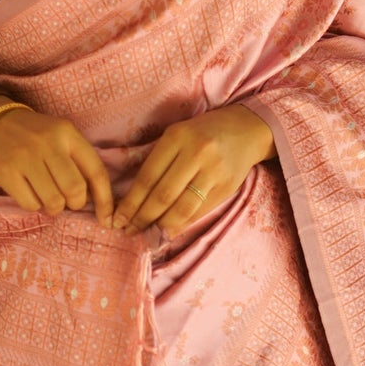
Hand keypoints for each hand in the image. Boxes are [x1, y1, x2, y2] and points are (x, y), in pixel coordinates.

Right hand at [0, 100, 115, 222]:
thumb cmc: (34, 136)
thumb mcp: (60, 137)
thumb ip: (78, 161)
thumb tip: (96, 201)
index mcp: (67, 133)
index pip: (96, 171)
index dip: (105, 200)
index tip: (106, 219)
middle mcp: (47, 143)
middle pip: (75, 190)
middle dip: (74, 204)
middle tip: (66, 200)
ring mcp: (25, 157)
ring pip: (53, 201)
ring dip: (54, 207)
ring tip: (47, 196)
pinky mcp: (6, 171)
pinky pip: (30, 204)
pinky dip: (34, 206)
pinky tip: (29, 193)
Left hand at [111, 105, 275, 237]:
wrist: (246, 130)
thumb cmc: (202, 133)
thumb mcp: (177, 136)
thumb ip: (158, 162)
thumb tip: (134, 202)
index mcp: (177, 137)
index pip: (147, 177)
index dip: (130, 202)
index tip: (118, 218)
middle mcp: (197, 153)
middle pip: (162, 195)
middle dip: (142, 218)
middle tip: (128, 231)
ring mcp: (214, 171)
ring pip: (182, 208)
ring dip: (161, 226)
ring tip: (147, 235)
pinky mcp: (227, 187)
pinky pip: (199, 212)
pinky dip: (181, 225)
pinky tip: (168, 231)